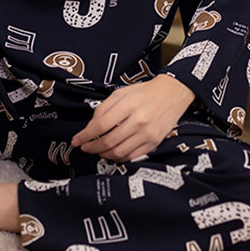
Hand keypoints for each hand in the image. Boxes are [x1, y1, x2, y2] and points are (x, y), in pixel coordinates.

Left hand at [72, 74, 195, 162]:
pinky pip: (132, 156)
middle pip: (108, 142)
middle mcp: (138, 121)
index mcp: (128, 105)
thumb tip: (90, 126)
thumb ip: (104, 108)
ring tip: (97, 150)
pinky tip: (112, 153)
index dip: (85, 135)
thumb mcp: (121, 92)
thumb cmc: (145, 92)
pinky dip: (119, 158)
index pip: (101, 125)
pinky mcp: (154, 143)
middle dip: (92, 147)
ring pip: (119, 152)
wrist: (172, 94)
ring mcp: (147, 134)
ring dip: (104, 154)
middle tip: (84, 147)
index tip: (76, 140)